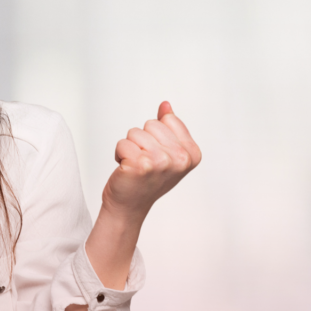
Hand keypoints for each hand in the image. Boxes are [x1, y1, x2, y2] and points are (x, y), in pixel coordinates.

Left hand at [102, 101, 200, 220]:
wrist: (129, 206)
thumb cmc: (147, 179)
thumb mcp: (166, 152)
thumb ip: (168, 127)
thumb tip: (166, 105)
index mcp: (192, 153)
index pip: (168, 119)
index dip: (156, 134)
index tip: (158, 154)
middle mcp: (180, 159)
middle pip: (151, 124)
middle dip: (142, 139)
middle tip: (144, 161)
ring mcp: (161, 162)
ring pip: (134, 132)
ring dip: (130, 147)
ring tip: (135, 165)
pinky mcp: (140, 166)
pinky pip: (122, 143)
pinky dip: (119, 154)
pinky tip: (126, 170)